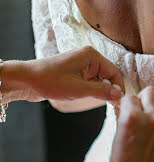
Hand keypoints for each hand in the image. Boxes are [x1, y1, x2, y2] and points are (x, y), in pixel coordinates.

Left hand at [1, 46, 124, 102]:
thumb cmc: (50, 80)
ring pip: (99, 80)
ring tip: (90, 99)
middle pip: (108, 76)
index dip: (118, 88)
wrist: (27, 80)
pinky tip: (82, 96)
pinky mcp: (76, 72)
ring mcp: (81, 64)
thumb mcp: (78, 89)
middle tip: (108, 105)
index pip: (115, 72)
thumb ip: (101, 91)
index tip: (119, 103)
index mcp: (91, 56)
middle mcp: (88, 57)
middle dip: (108, 90)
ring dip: (98, 91)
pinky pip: (90, 81)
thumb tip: (119, 95)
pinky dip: (90, 90)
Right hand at [108, 87, 153, 161]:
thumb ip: (123, 118)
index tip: (132, 110)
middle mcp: (151, 119)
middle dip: (146, 100)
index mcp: (131, 118)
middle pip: (150, 92)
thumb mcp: (116, 137)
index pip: (131, 97)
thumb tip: (128, 106)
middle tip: (145, 110)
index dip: (130, 104)